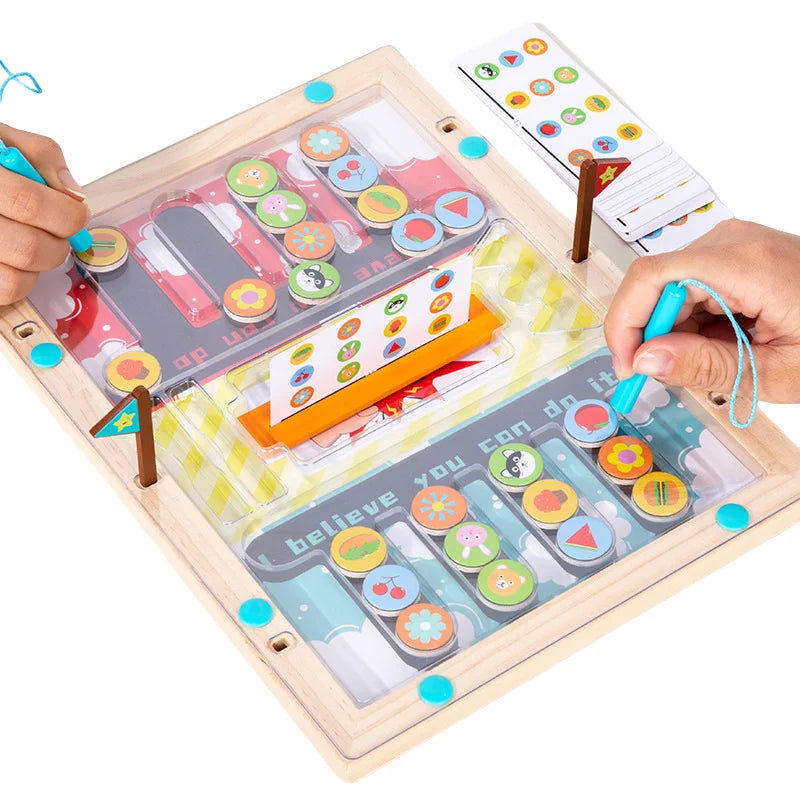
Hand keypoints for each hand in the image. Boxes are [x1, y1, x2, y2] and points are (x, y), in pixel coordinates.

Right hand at [0, 123, 88, 304]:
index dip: (67, 214)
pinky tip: (12, 260)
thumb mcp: (2, 140)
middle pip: (30, 249)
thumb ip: (40, 157)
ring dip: (37, 268)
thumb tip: (72, 193)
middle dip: (58, 245)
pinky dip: (17, 282)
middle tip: (58, 234)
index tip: (77, 214)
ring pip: (16, 282)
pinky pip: (2, 295)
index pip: (31, 204)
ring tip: (30, 245)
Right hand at [604, 219, 799, 402]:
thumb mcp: (780, 371)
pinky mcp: (736, 256)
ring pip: (669, 289)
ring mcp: (735, 246)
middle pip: (655, 285)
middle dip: (651, 336)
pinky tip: (722, 346)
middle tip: (668, 378)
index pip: (651, 278)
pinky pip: (690, 288)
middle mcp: (734, 243)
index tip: (630, 367)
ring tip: (714, 362)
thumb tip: (646, 360)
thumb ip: (708, 366)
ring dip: (674, 333)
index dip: (626, 324)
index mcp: (746, 264)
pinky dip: (692, 324)